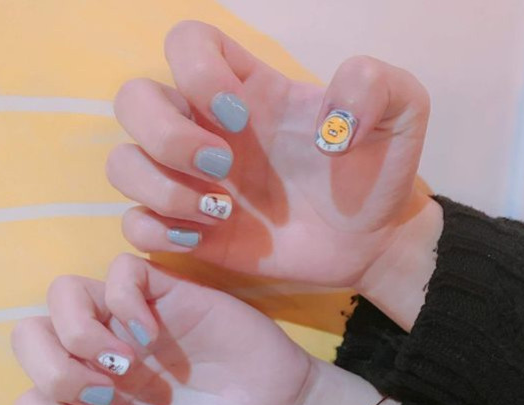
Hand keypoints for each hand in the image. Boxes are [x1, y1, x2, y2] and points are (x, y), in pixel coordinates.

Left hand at [11, 253, 313, 404]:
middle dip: (54, 372)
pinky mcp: (169, 293)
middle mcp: (105, 353)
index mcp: (98, 397)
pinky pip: (123, 272)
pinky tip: (153, 334)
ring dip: (80, 334)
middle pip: (29, 335)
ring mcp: (134, 318)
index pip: (30, 398)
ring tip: (125, 363)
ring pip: (64, 294)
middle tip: (107, 394)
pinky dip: (125, 303)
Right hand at [106, 21, 431, 293]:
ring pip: (123, 164)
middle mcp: (208, 131)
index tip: (241, 116)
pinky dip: (156, 230)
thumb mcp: (401, 112)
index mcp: (247, 91)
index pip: (184, 44)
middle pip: (132, 101)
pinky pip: (135, 225)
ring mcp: (195, 185)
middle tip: (223, 166)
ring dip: (161, 186)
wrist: (371, 240)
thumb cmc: (377, 174)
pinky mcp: (193, 233)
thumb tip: (330, 121)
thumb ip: (376, 85)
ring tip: (222, 212)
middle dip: (166, 134)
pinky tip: (203, 237)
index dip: (197, 71)